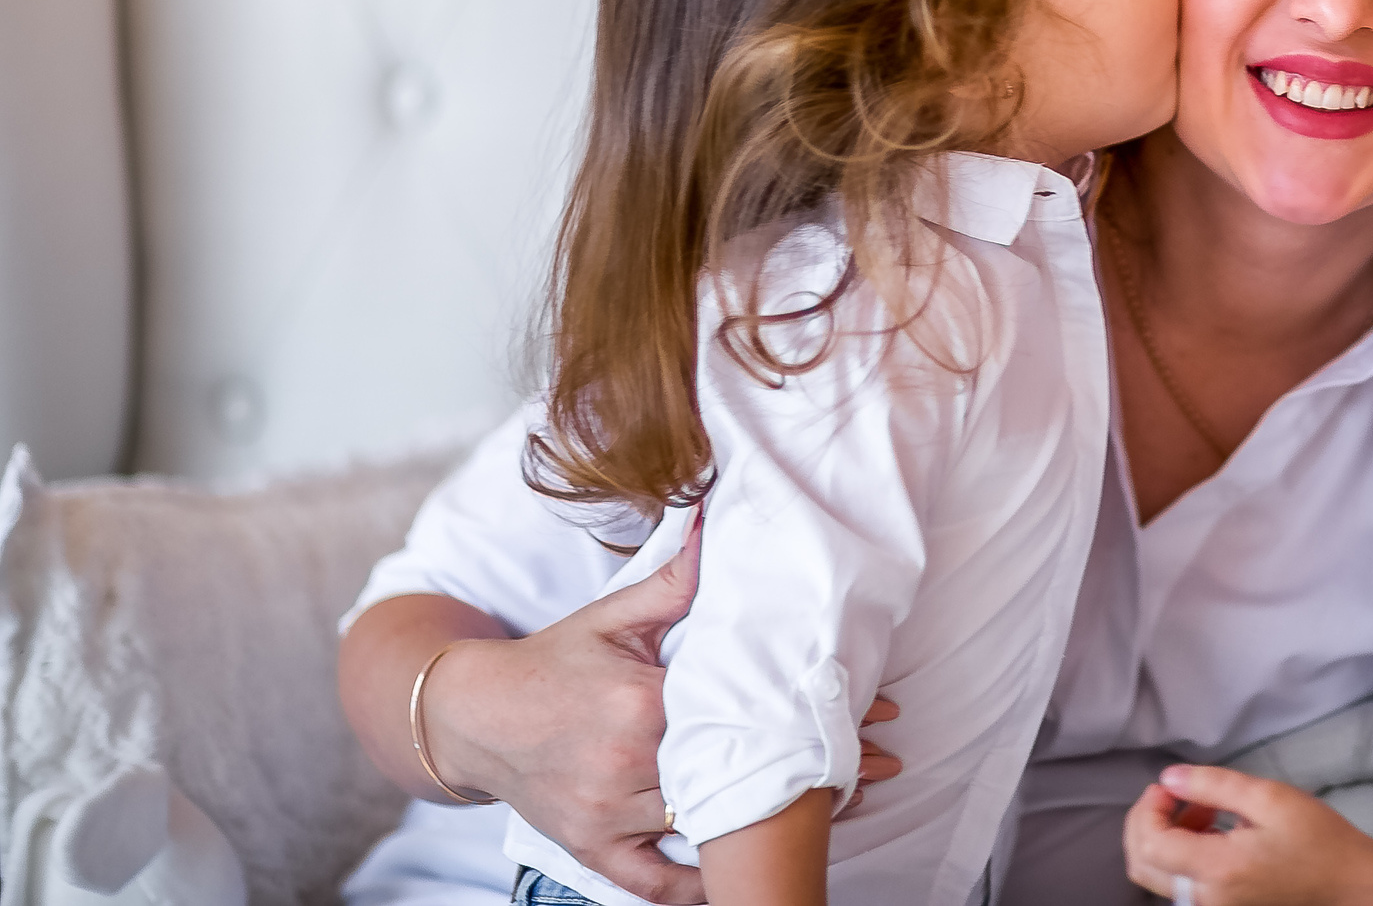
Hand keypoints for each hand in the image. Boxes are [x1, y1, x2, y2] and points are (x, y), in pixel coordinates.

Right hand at [418, 521, 902, 903]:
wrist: (474, 716)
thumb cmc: (553, 660)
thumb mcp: (612, 616)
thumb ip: (675, 581)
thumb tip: (713, 517)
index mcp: (640, 700)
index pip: (743, 708)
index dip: (808, 710)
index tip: (874, 708)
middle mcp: (626, 762)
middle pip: (736, 771)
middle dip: (815, 771)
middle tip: (885, 766)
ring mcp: (607, 812)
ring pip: (706, 826)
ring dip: (773, 823)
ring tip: (841, 812)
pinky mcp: (591, 846)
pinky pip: (652, 882)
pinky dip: (698, 887)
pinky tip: (744, 878)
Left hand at [1123, 765, 1372, 905]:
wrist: (1351, 886)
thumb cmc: (1318, 840)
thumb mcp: (1269, 798)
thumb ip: (1213, 785)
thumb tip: (1169, 778)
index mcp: (1218, 870)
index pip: (1150, 843)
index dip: (1148, 809)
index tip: (1169, 785)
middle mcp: (1207, 899)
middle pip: (1141, 865)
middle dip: (1146, 822)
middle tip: (1173, 793)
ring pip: (1157, 876)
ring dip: (1166, 837)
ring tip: (1204, 808)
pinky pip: (1180, 885)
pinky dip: (1182, 854)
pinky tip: (1213, 831)